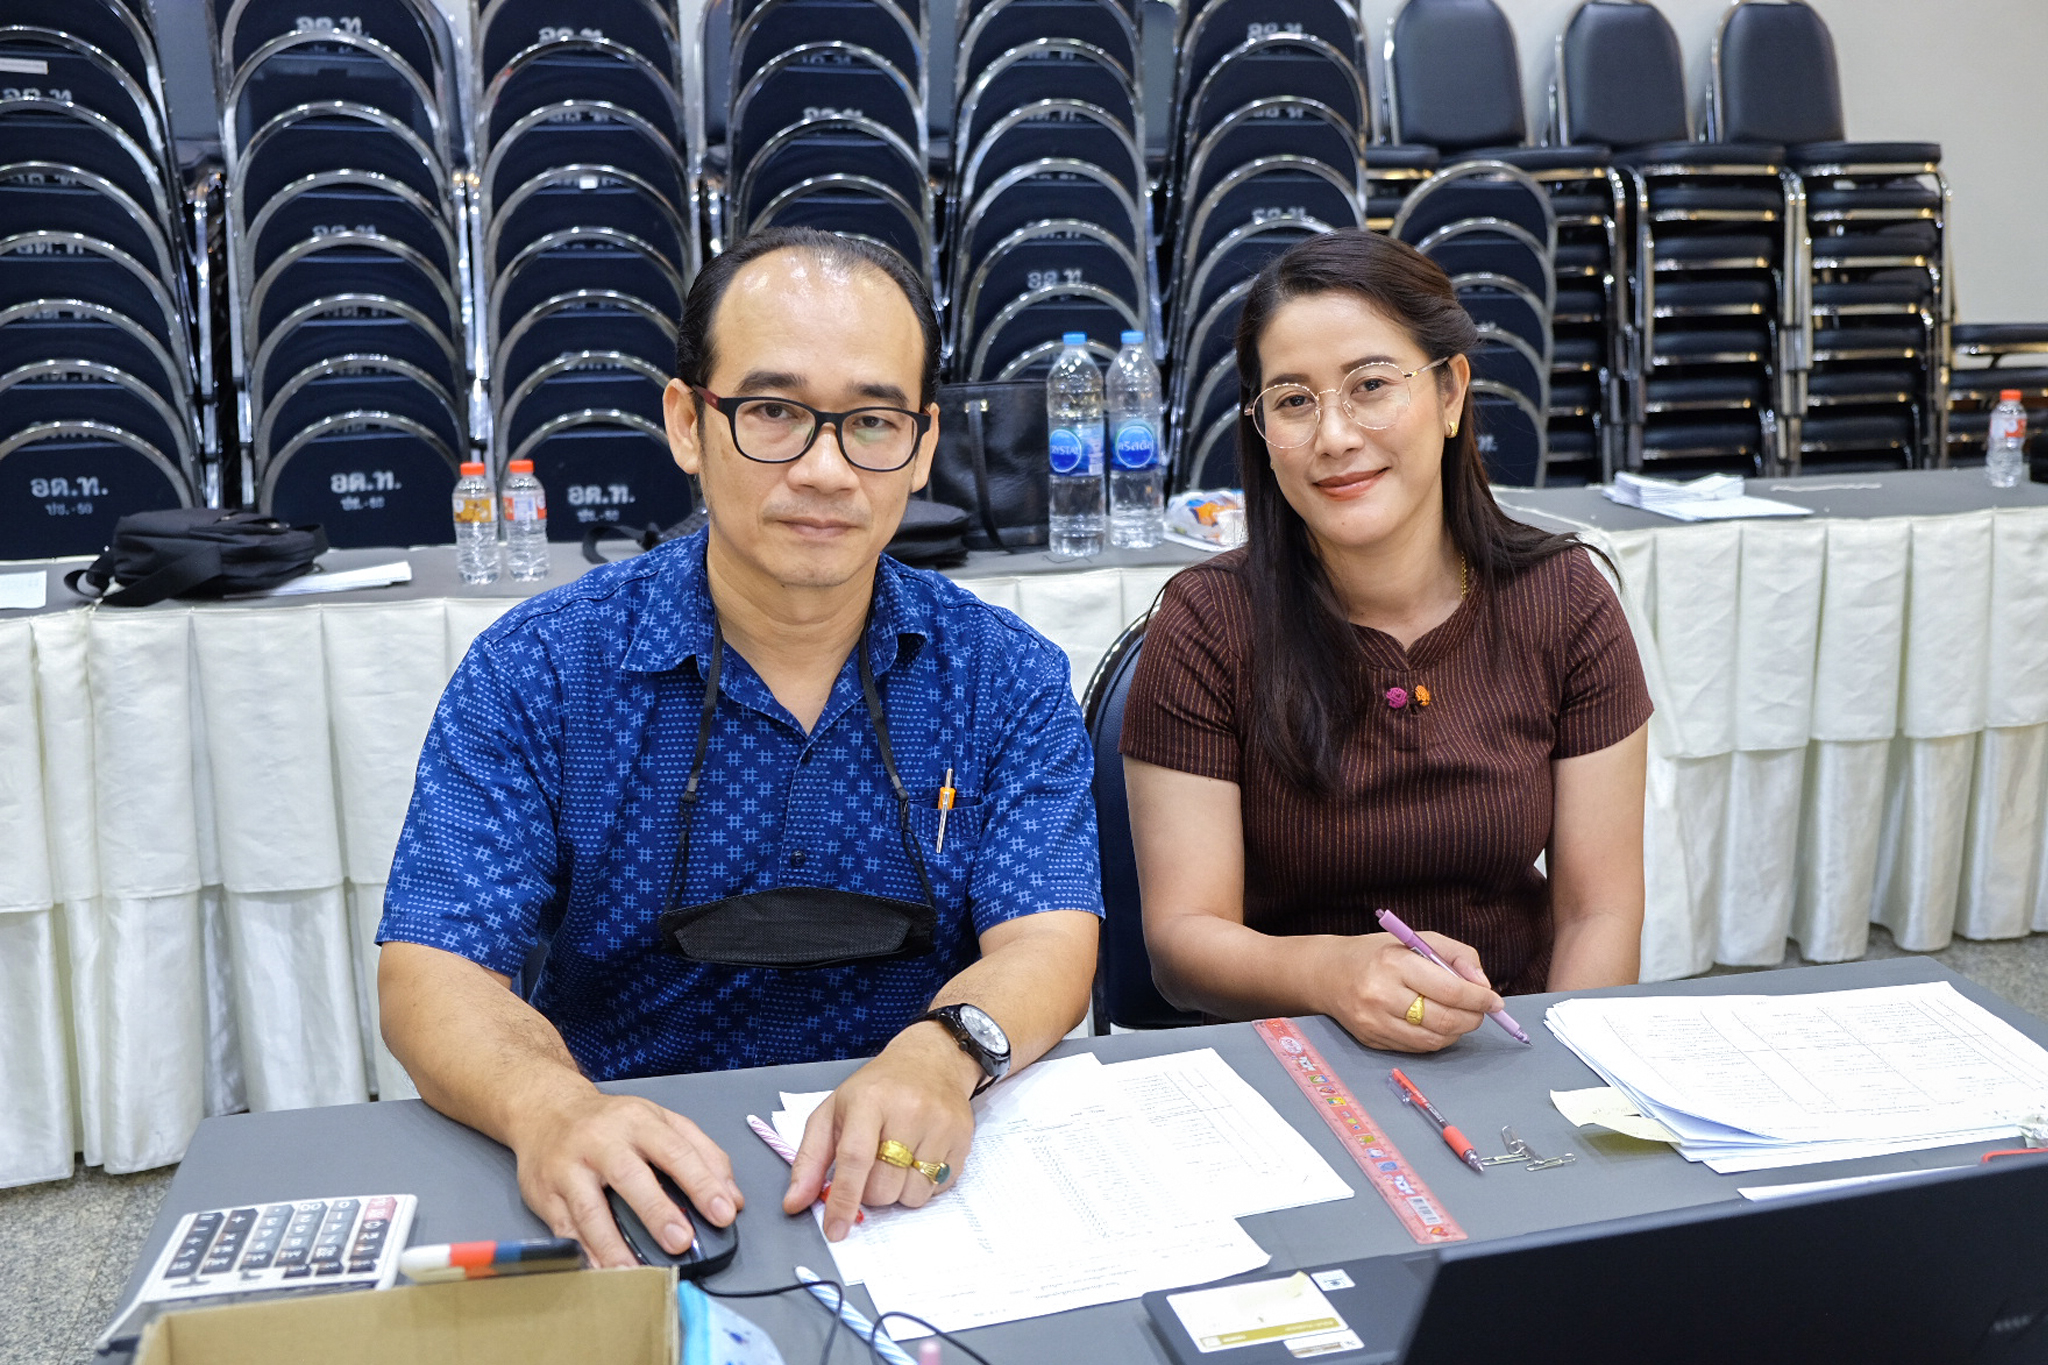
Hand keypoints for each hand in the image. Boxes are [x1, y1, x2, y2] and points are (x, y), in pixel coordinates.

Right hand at [508, 1087, 742, 1268]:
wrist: (546, 1110)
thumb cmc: (612, 1121)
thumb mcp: (661, 1121)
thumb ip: (702, 1154)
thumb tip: (732, 1198)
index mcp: (638, 1122)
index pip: (675, 1151)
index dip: (702, 1183)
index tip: (723, 1212)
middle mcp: (602, 1142)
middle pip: (630, 1176)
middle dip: (657, 1211)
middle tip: (680, 1242)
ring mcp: (570, 1168)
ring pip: (590, 1208)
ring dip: (613, 1243)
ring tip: (636, 1271)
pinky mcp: (545, 1194)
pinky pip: (564, 1227)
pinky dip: (583, 1252)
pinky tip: (601, 1269)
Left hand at [784, 1023, 980, 1240]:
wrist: (931, 1061)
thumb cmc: (877, 1089)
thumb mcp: (833, 1112)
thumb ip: (810, 1159)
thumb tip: (794, 1203)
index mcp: (869, 1101)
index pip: (855, 1159)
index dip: (843, 1201)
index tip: (835, 1231)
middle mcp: (909, 1110)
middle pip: (884, 1187)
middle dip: (870, 1192)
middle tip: (871, 1168)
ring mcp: (940, 1124)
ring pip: (912, 1195)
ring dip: (898, 1191)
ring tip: (897, 1161)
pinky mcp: (962, 1138)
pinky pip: (938, 1189)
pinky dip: (923, 1185)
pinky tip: (919, 1157)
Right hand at [1316, 931, 1503, 1052]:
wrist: (1327, 974)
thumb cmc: (1377, 953)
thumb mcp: (1416, 939)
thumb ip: (1455, 955)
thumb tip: (1483, 985)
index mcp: (1394, 963)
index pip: (1449, 990)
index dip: (1479, 998)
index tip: (1494, 1000)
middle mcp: (1381, 994)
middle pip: (1444, 1019)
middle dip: (1473, 1017)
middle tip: (1482, 1011)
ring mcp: (1375, 1022)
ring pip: (1434, 1039)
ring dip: (1458, 1031)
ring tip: (1462, 1017)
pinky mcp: (1372, 1040)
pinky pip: (1418, 1047)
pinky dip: (1437, 1038)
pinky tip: (1439, 1024)